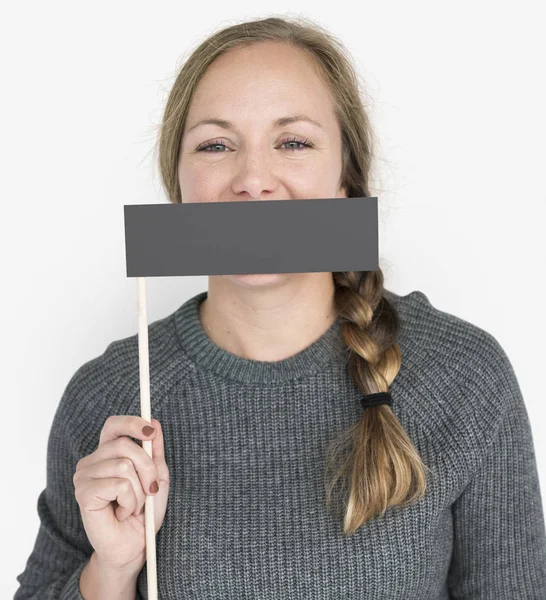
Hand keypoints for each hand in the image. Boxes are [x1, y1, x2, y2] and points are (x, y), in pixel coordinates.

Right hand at [73, 416, 169, 571]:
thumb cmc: (143, 512)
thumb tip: (155, 423)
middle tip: (150, 490)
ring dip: (138, 490)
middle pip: (125, 444)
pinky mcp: (84, 492)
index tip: (151, 431)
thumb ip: (155, 451)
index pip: (114, 425)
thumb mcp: (156, 477)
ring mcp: (84, 476)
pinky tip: (122, 513)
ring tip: (133, 506)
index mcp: (107, 453)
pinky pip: (119, 484)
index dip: (132, 423)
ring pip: (124, 465)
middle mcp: (91, 461)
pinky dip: (130, 501)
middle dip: (147, 468)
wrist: (133, 546)